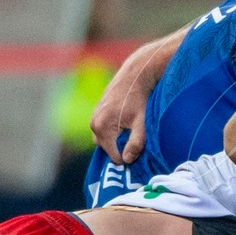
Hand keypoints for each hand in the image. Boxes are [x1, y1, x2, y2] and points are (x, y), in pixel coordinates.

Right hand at [90, 34, 175, 163]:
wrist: (135, 75)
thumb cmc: (140, 98)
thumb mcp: (142, 122)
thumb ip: (135, 143)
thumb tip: (127, 159)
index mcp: (102, 127)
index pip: (113, 155)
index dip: (127, 156)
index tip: (138, 148)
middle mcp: (93, 123)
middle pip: (107, 148)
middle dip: (120, 147)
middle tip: (135, 138)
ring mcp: (93, 116)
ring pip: (104, 139)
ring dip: (116, 139)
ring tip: (131, 129)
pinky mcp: (96, 111)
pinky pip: (103, 129)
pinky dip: (113, 130)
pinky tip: (126, 121)